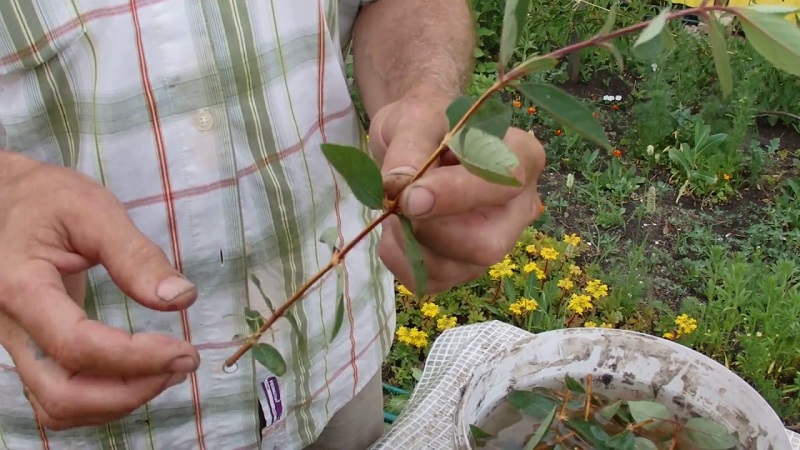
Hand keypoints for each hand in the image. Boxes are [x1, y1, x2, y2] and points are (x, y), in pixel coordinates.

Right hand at [0, 152, 199, 429]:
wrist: (7, 201)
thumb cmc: (49, 200)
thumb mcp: (94, 211)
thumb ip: (136, 255)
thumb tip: (182, 298)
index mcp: (22, 287)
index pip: (76, 344)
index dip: (136, 358)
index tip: (185, 350)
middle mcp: (11, 327)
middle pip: (62, 393)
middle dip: (129, 391)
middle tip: (183, 363)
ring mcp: (17, 344)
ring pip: (57, 406)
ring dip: (118, 402)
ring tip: (168, 370)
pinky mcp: (31, 350)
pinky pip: (59, 397)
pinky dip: (102, 401)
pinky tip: (140, 376)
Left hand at [369, 92, 545, 293]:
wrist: (418, 139)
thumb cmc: (427, 122)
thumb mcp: (416, 118)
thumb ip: (410, 148)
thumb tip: (398, 188)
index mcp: (522, 158)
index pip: (504, 183)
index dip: (455, 195)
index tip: (409, 195)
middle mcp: (518, 208)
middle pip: (487, 245)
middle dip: (431, 232)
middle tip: (397, 205)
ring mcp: (494, 242)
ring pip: (457, 270)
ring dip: (410, 247)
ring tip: (392, 211)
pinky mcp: (464, 266)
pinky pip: (432, 282)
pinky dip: (402, 261)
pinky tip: (395, 232)